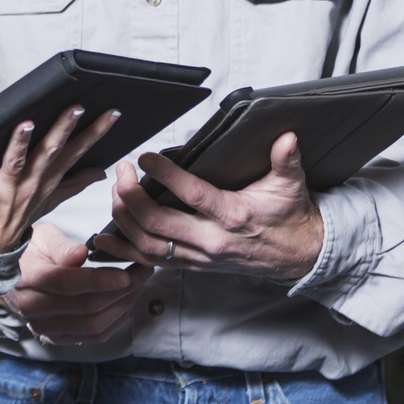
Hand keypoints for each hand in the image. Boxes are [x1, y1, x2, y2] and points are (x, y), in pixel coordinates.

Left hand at [0, 105, 119, 256]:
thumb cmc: (15, 217)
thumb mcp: (50, 200)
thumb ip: (75, 184)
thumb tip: (100, 171)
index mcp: (48, 180)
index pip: (75, 152)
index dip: (95, 133)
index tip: (111, 113)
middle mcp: (31, 183)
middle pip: (50, 152)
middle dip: (64, 129)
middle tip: (76, 108)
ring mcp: (8, 190)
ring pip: (17, 163)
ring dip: (21, 144)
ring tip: (27, 125)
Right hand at [0, 223, 151, 345]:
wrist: (11, 278)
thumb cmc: (30, 252)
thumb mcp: (42, 237)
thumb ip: (61, 246)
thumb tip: (80, 254)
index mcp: (28, 279)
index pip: (67, 284)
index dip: (100, 280)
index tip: (126, 274)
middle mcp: (33, 308)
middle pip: (86, 307)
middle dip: (122, 291)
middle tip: (142, 273)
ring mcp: (44, 327)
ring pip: (93, 325)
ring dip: (122, 307)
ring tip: (138, 286)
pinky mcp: (56, 338)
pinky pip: (92, 336)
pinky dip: (115, 322)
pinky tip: (126, 304)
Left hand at [102, 132, 324, 281]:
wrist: (298, 255)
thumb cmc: (290, 217)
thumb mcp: (292, 185)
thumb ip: (286, 160)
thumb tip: (287, 137)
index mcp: (234, 216)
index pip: (193, 196)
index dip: (166, 176)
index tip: (146, 157)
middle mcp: (213, 240)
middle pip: (159, 224)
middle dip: (132, 196)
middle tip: (122, 170)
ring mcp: (200, 257)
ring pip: (149, 245)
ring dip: (125, 219)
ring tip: (115, 191)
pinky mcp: (193, 265)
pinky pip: (152, 262)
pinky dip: (125, 250)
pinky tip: (105, 238)